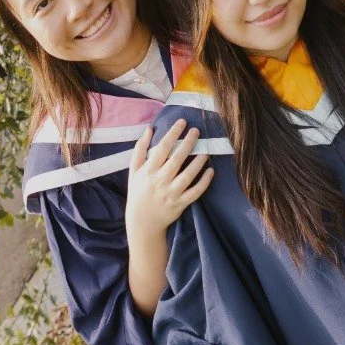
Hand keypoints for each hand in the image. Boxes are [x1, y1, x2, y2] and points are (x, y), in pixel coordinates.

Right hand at [125, 120, 213, 237]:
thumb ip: (140, 149)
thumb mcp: (133, 170)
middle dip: (188, 143)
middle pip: (176, 159)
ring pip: (187, 176)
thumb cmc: (138, 191)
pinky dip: (204, 182)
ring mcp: (171, 193)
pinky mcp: (180, 204)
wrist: (142, 222)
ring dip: (198, 162)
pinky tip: (211, 171)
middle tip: (197, 131)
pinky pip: (195, 192)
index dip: (172, 134)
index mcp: (148, 171)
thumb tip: (149, 129)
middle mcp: (160, 181)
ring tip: (206, 150)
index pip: (162, 148)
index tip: (182, 122)